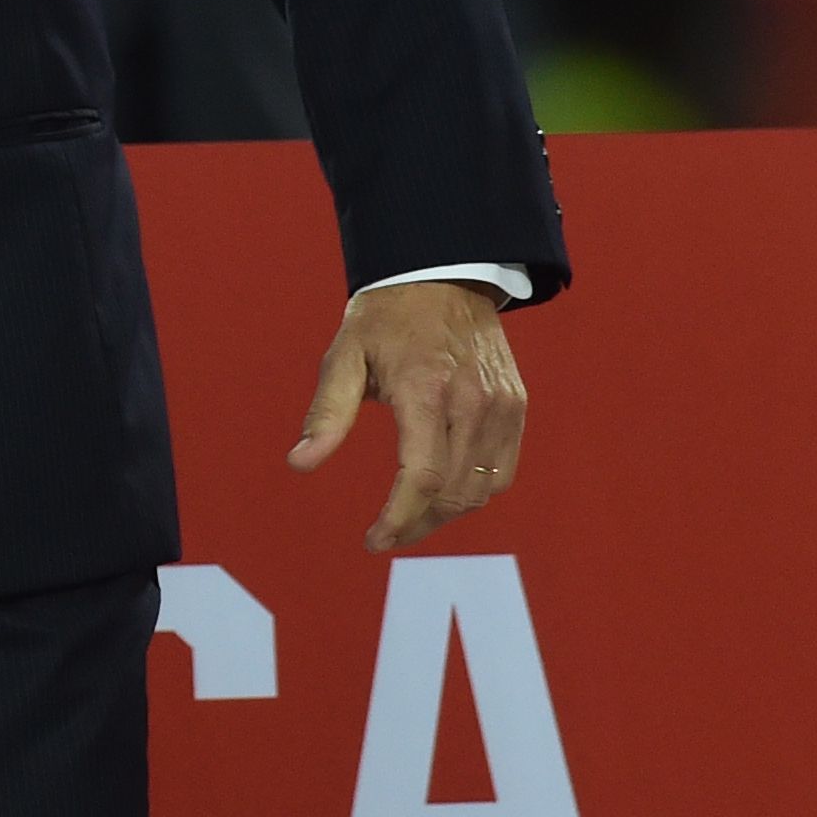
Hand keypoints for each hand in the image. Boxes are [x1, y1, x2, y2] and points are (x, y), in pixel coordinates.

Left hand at [288, 280, 530, 551]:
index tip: (374, 540)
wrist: (442, 276)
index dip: (398, 518)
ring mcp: (500, 406)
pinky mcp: (516, 406)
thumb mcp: (343, 356)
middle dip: (417, 523)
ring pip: (481, 489)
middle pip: (451, 492)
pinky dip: (475, 492)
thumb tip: (300, 464)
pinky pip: (503, 471)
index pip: (420, 477)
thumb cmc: (384, 318)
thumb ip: (326, 414)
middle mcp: (471, 402)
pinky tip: (444, 494)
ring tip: (411, 518)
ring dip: (446, 514)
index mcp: (425, 390)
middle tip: (386, 533)